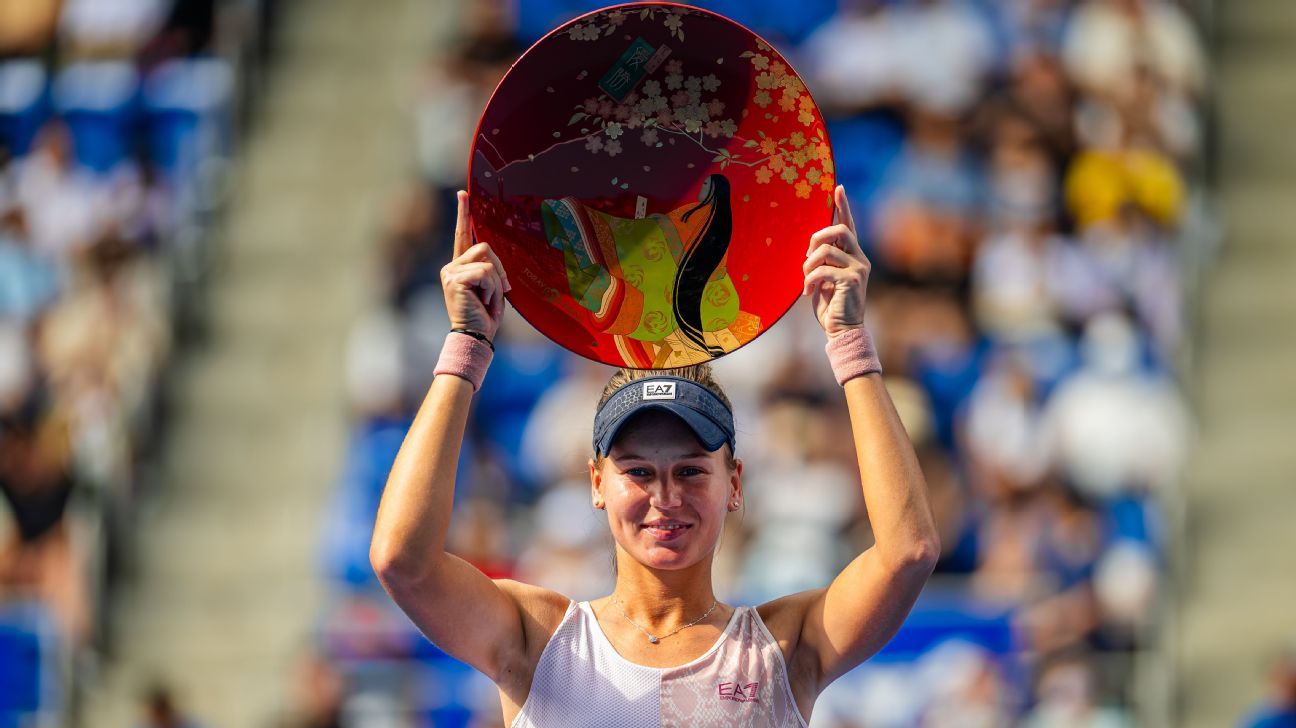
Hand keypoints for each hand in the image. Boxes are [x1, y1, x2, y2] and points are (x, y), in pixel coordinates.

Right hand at [441, 190, 510, 338]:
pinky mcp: (454, 279)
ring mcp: (451, 272)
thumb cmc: (485, 317)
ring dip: (495, 283)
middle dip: (499, 270)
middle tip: (496, 293)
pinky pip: (486, 273)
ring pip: (487, 261)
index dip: (463, 212)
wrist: (475, 337)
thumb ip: (492, 270)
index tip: (463, 193)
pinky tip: (482, 302)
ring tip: (487, 300)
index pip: (462, 234)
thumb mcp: (492, 288)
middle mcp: (451, 266)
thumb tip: (497, 263)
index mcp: (460, 267)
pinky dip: (492, 289)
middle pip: (485, 247)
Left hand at [803, 185, 870, 338]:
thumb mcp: (826, 278)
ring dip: (808, 265)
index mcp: (854, 256)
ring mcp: (858, 268)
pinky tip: (807, 293)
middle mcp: (860, 258)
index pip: (848, 225)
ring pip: (826, 251)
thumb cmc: (831, 305)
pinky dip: (809, 280)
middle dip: (817, 238)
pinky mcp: (851, 280)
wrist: (843, 330)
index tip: (838, 187)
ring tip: (805, 280)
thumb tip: (811, 248)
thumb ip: (824, 261)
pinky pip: (822, 270)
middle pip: (839, 230)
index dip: (843, 206)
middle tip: (806, 258)